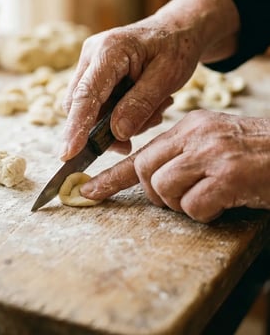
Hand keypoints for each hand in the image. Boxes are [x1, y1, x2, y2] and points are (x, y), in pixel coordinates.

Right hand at [60, 0, 239, 161]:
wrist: (176, 30)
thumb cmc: (176, 48)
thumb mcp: (168, 76)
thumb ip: (141, 104)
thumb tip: (117, 133)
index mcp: (109, 49)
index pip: (86, 94)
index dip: (76, 126)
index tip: (68, 154)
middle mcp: (92, 55)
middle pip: (78, 104)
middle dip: (100, 130)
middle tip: (128, 144)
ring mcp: (90, 64)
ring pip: (88, 108)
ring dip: (114, 123)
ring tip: (152, 113)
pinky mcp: (94, 73)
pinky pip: (97, 104)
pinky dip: (117, 115)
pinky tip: (143, 109)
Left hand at [80, 110, 269, 222]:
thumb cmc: (255, 154)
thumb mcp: (214, 143)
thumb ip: (182, 155)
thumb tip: (151, 178)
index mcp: (189, 127)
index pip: (141, 152)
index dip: (111, 175)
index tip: (88, 190)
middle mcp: (196, 135)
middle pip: (144, 170)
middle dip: (155, 193)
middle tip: (182, 197)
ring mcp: (212, 154)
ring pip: (164, 188)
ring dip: (182, 204)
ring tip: (209, 198)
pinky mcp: (229, 176)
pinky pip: (194, 206)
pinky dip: (204, 214)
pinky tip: (224, 204)